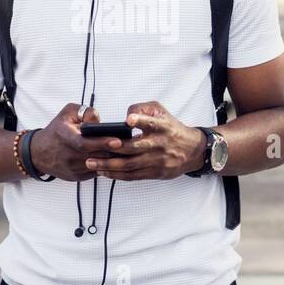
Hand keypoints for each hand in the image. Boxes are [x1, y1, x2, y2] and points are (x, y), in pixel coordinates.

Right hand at [28, 103, 124, 181]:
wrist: (39, 153)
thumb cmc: (57, 130)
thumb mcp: (67, 113)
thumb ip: (84, 111)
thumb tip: (100, 120)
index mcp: (64, 136)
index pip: (85, 143)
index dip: (102, 143)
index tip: (118, 140)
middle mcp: (67, 155)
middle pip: (95, 156)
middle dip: (113, 152)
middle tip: (129, 147)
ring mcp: (72, 168)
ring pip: (97, 166)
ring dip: (111, 161)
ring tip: (126, 153)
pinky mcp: (76, 177)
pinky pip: (95, 173)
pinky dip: (105, 167)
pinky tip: (115, 160)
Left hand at [84, 101, 205, 180]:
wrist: (192, 150)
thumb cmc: (170, 128)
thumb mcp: (161, 111)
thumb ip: (143, 109)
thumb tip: (127, 116)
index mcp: (162, 126)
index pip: (151, 122)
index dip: (141, 120)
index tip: (129, 119)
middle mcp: (159, 144)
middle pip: (133, 148)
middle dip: (111, 150)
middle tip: (92, 149)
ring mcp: (157, 160)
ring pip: (130, 165)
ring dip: (108, 165)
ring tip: (91, 163)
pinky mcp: (155, 173)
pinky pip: (133, 176)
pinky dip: (117, 175)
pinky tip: (104, 172)